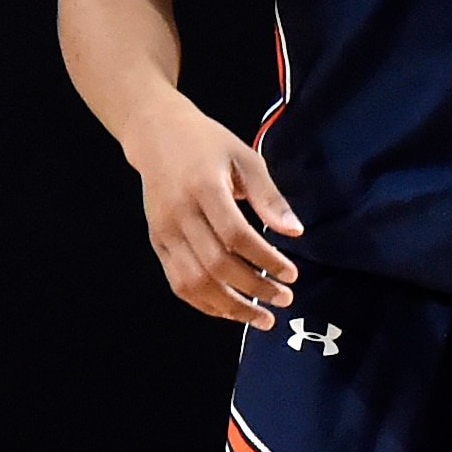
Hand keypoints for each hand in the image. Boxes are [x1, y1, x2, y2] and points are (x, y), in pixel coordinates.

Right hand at [122, 91, 303, 327]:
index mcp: (204, 188)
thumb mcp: (244, 157)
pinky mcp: (157, 243)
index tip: (291, 274)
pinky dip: (205, 303)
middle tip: (284, 298)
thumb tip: (294, 232)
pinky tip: (230, 310)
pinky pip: (178, 283)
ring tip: (261, 317)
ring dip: (229, 306)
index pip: (235, 235)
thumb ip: (268, 196)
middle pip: (216, 265)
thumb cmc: (206, 143)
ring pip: (194, 282)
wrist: (156, 134)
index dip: (264, 259)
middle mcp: (179, 215)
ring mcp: (164, 232)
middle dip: (254, 288)